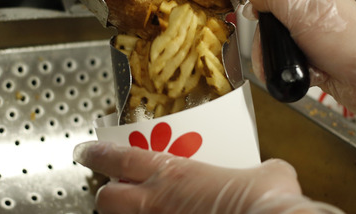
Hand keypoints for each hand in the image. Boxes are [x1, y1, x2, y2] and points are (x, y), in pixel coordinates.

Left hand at [73, 141, 342, 213]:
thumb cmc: (266, 203)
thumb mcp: (268, 173)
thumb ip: (256, 168)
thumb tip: (269, 173)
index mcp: (173, 174)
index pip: (118, 158)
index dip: (97, 153)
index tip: (86, 151)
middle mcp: (157, 205)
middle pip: (107, 200)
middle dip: (107, 196)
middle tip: (115, 192)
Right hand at [244, 0, 355, 144]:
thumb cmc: (351, 40)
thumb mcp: (304, 10)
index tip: (247, 15)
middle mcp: (309, 13)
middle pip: (270, 21)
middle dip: (264, 39)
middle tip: (266, 52)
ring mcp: (313, 39)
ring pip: (278, 46)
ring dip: (275, 59)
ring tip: (280, 69)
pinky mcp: (316, 63)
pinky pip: (290, 66)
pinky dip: (290, 73)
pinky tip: (299, 77)